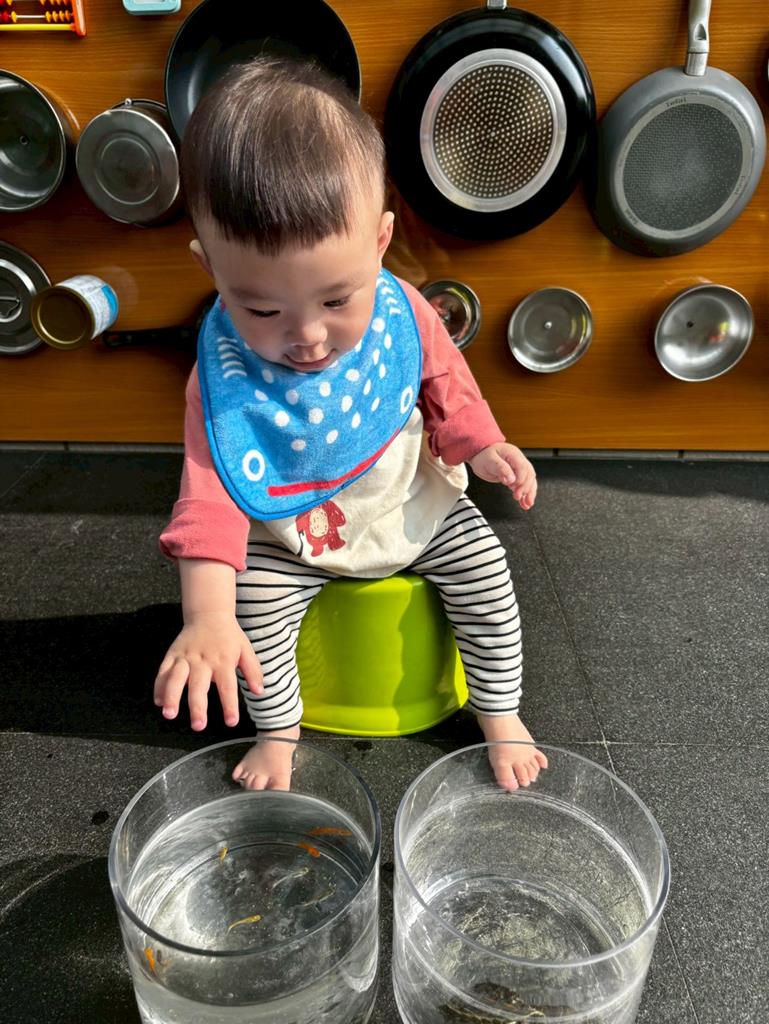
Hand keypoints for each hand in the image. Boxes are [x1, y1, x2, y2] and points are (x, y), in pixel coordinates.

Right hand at [154, 612, 263, 730]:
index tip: (231, 722)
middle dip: (197, 707)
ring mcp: (185, 657)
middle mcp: (203, 660)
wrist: (209, 614)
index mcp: (223, 661)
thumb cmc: (229, 636)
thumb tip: (259, 691)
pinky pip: (163, 671)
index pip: (228, 686)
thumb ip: (253, 671)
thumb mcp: (246, 650)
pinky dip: (159, 686)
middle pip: (199, 685)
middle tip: (198, 725)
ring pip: (175, 678)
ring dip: (171, 696)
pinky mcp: (172, 654)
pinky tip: (159, 701)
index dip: (229, 705)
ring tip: (169, 714)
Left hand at [469, 443, 536, 509]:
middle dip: (525, 487)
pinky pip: (524, 485)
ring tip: (527, 504)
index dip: (520, 478)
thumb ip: (501, 468)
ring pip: (530, 481)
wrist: (480, 455)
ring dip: (529, 493)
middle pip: (529, 474)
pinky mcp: (516, 476)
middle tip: (517, 496)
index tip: (513, 486)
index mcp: (513, 454)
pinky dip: (526, 494)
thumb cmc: (484, 455)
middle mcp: (519, 461)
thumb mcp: (489, 460)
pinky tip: (525, 503)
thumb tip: (511, 479)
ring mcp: (519, 469)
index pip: (522, 467)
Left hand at [477, 712, 548, 790]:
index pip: (521, 777)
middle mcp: (524, 757)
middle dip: (528, 778)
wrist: (499, 719)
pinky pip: (537, 753)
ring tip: (535, 776)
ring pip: (534, 763)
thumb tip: (512, 788)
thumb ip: (505, 776)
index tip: (518, 788)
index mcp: (517, 763)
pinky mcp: (526, 739)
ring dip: (534, 771)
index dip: (520, 783)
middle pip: (529, 771)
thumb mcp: (498, 761)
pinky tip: (544, 764)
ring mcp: (527, 748)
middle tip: (527, 783)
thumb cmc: (498, 740)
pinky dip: (541, 760)